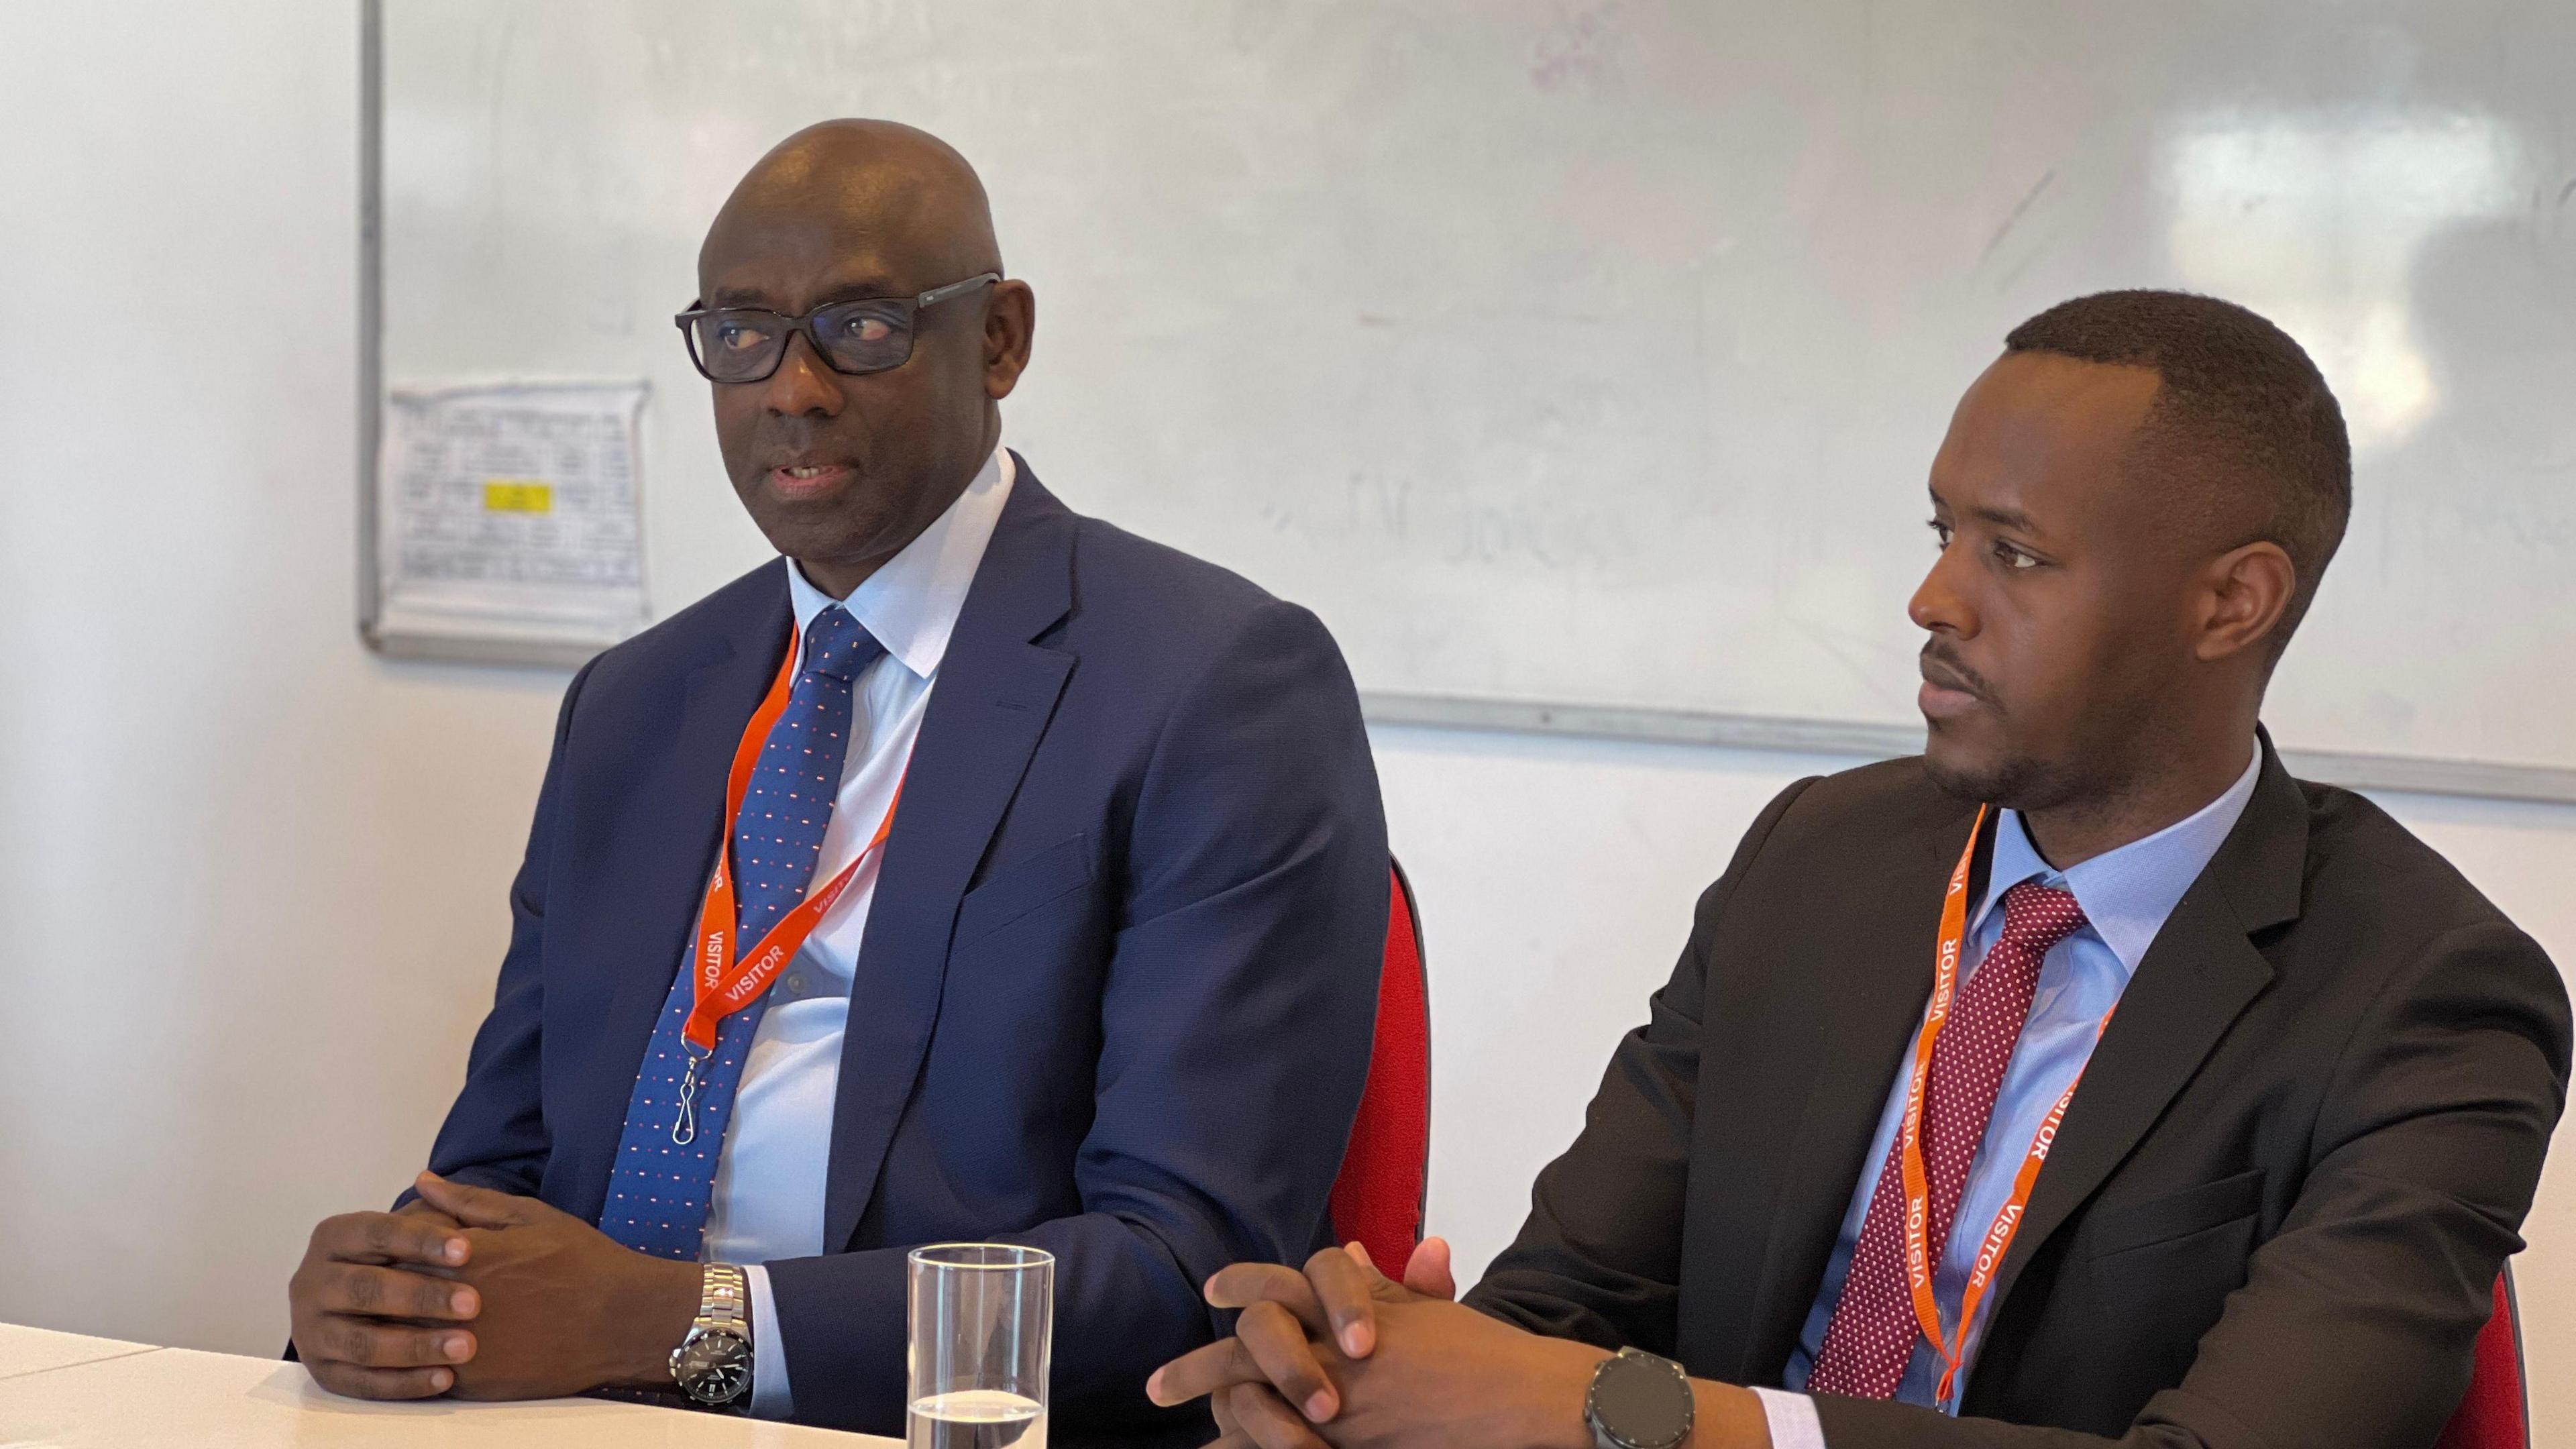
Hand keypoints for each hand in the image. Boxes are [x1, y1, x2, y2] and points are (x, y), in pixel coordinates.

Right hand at [288, 1199, 478, 1399]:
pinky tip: (445, 1379)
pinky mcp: (323, 1372)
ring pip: (362, 1343)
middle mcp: (311, 1282)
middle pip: (365, 1289)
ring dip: (416, 1347)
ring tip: (466, 1346)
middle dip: (422, 1297)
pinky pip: (362, 1384)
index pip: (376, 1233)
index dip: (421, 1241)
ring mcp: (312, 1331)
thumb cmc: (408, 1256)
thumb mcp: (422, 1226)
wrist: (371, 1304)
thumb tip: (431, 1181)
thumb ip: (434, 1208)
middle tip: (473, 1303)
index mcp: (334, 1238)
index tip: (469, 1250)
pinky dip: (404, 1383)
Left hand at [407, 1171, 700, 1399]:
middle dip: (384, 1291)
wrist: (623, 1319)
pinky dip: (420, 1363)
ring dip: (395, 1330)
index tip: (389, 1252)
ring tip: (405, 1320)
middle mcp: (456, 1302)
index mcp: (465, 1256)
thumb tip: (423, 1180)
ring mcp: (463, 1346)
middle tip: (389, 1288)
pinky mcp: (476, 1382)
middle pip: (389, 1298)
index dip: (386, 1252)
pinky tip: (432, 1350)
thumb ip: (470, 1200)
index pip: (394, 1252)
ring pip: (400, 1341)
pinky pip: (425, 1375)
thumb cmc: (582, 1260)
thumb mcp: (530, 1217)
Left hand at [1150, 1242, 1607, 1448]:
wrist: (1525, 1402)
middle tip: (1157, 1386)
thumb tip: (1356, 1252)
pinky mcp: (1353, 1443)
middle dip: (1198, 1369)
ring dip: (1218, 1417)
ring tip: (1188, 1431)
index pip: (1283, 1285)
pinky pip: (1286, 1447)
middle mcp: (1340, 1354)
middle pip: (1251, 1349)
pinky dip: (1257, 1447)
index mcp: (1355, 1311)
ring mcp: (1345, 1405)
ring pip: (1258, 1405)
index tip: (1213, 1291)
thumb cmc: (1483, 1355)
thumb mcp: (1428, 1312)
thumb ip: (1384, 1286)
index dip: (1243, 1286)